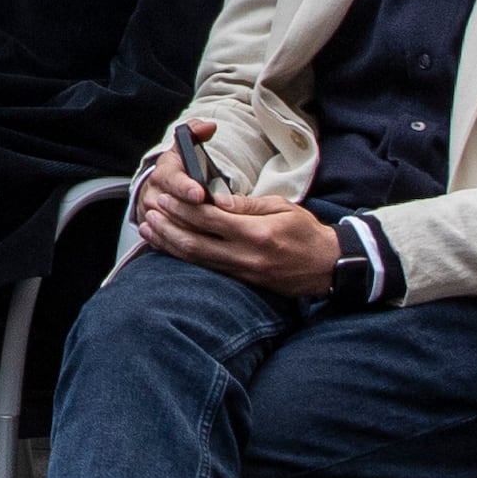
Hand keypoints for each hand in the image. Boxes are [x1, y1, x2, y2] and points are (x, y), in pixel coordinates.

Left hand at [131, 135, 343, 299]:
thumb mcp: (282, 208)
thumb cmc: (306, 232)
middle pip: (197, 242)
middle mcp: (246, 256)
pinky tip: (170, 247)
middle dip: (169, 227)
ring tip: (148, 229)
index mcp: (257, 233)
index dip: (184, 208)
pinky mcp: (242, 281)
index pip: (211, 219)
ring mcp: (243, 272)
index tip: (166, 197)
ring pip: (197, 259)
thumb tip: (217, 198)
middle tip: (150, 211)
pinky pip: (207, 268)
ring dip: (170, 243)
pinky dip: (185, 257)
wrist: (328, 267)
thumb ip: (247, 205)